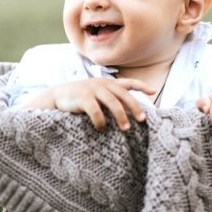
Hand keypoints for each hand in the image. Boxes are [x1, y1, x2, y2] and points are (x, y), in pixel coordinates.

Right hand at [21, 78, 154, 130]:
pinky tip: (102, 128)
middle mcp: (102, 84)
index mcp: (108, 83)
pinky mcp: (82, 97)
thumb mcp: (98, 95)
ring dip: (120, 116)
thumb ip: (113, 100)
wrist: (57, 96)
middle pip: (123, 94)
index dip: (141, 86)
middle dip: (134, 106)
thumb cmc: (81, 98)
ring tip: (126, 129)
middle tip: (142, 119)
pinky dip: (100, 120)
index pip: (128, 82)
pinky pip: (95, 110)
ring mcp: (92, 89)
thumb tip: (132, 113)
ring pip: (112, 102)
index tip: (153, 92)